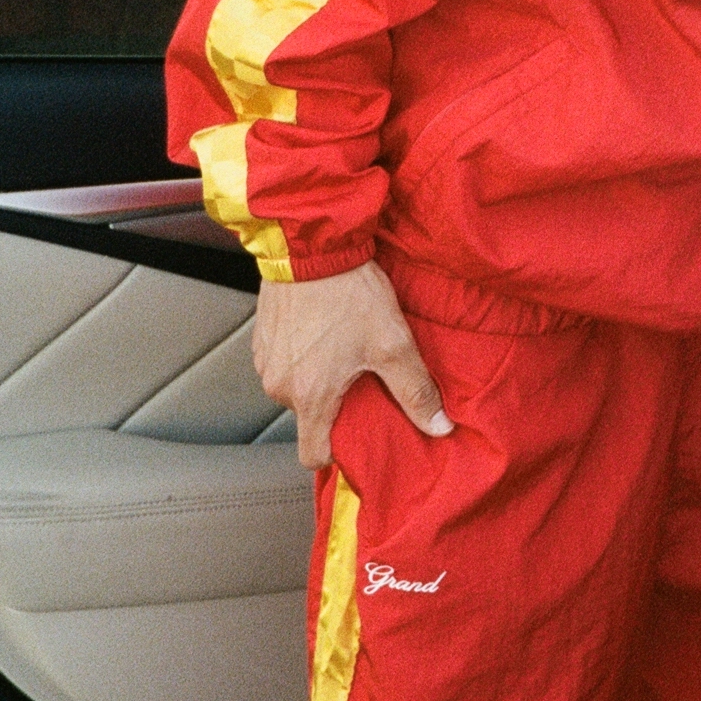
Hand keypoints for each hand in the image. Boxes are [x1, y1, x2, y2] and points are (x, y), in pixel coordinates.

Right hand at [252, 259, 454, 470]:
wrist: (311, 246)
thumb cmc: (348, 292)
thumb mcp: (393, 343)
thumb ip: (415, 391)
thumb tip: (438, 426)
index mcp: (310, 396)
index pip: (314, 455)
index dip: (338, 454)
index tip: (358, 438)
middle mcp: (280, 385)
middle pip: (309, 418)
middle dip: (336, 405)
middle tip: (363, 379)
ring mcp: (266, 362)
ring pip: (297, 389)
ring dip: (318, 378)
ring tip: (345, 349)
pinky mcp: (261, 340)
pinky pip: (284, 364)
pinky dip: (303, 356)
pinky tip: (326, 332)